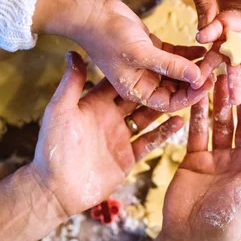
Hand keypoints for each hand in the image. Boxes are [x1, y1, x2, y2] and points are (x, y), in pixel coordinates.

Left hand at [30, 51, 185, 217]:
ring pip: (148, 118)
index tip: (158, 54)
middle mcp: (110, 117)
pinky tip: (181, 120)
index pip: (122, 81)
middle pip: (140, 98)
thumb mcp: (60, 111)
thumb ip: (71, 83)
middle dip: (159, 86)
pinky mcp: (128, 157)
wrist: (56, 189)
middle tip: (180, 71)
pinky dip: (165, 132)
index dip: (139, 69)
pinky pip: (150, 141)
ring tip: (187, 92)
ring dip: (166, 106)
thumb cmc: (53, 148)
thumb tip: (73, 51)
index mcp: (95, 103)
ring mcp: (120, 137)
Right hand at [34, 0, 212, 111]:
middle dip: (195, 80)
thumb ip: (170, 66)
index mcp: (137, 91)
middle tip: (215, 68)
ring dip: (194, 65)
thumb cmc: (108, 37)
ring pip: (178, 71)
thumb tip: (197, 77)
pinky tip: (202, 48)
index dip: (190, 95)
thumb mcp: (141, 54)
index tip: (207, 83)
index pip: (169, 102)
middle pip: (176, 88)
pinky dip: (187, 53)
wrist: (91, 14)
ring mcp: (148, 66)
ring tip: (213, 56)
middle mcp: (144, 82)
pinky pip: (174, 56)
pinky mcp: (151, 49)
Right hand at [160, 72, 240, 240]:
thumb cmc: (227, 220)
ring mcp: (217, 156)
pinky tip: (197, 94)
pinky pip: (197, 131)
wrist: (190, 238)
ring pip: (221, 121)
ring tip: (218, 74)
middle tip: (240, 68)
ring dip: (220, 99)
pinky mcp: (195, 158)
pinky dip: (197, 114)